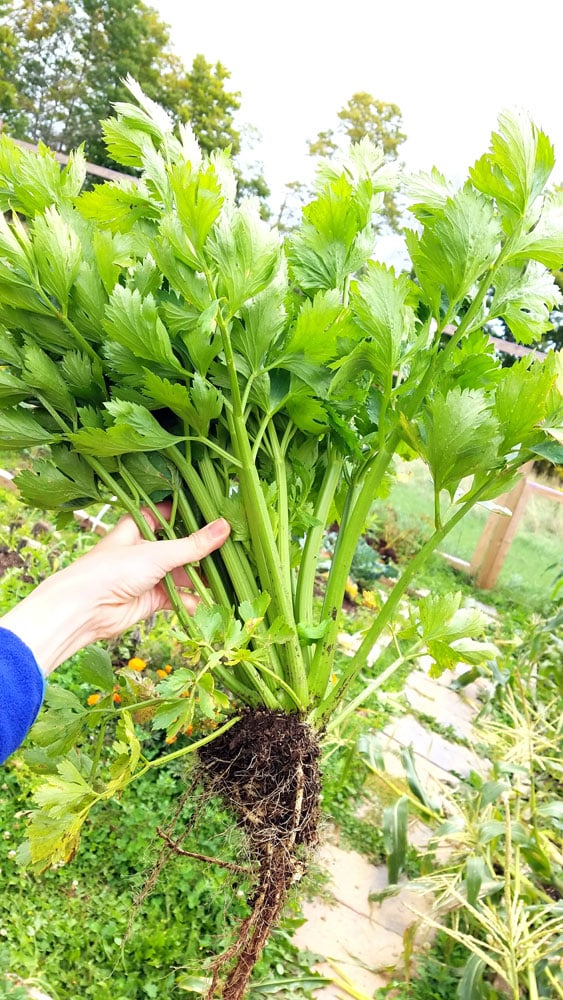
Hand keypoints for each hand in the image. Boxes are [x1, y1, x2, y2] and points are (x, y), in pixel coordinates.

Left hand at [0, 506, 230, 675]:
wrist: (84, 609)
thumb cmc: (112, 570)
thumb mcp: (157, 553)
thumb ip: (193, 545)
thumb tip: (225, 527)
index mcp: (139, 526)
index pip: (168, 512)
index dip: (190, 513)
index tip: (217, 512)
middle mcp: (144, 548)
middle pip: (179, 545)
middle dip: (202, 549)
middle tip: (232, 546)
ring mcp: (148, 574)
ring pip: (182, 573)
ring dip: (201, 577)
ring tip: (228, 576)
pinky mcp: (151, 598)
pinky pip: (178, 597)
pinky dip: (192, 601)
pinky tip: (210, 602)